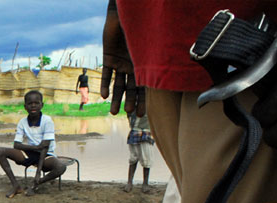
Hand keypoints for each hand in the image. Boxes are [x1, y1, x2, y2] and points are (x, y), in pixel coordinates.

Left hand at [100, 0, 144, 115]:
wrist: (125, 14)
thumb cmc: (141, 28)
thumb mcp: (149, 48)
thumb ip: (155, 61)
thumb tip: (172, 76)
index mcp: (143, 65)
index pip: (143, 87)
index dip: (142, 101)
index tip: (140, 114)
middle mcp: (131, 66)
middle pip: (130, 88)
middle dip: (129, 101)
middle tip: (128, 114)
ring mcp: (120, 63)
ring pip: (118, 84)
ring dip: (116, 98)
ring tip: (114, 112)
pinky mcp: (108, 58)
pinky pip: (106, 74)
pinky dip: (105, 85)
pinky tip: (104, 96)